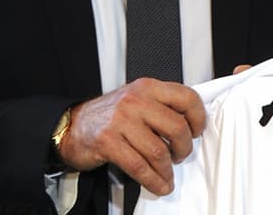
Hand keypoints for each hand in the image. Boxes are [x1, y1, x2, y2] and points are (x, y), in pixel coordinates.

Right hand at [56, 78, 204, 195]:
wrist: (73, 126)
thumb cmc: (109, 115)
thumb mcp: (138, 99)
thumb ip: (162, 106)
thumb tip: (191, 124)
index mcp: (148, 87)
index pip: (186, 97)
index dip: (198, 118)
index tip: (197, 132)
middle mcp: (136, 100)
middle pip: (176, 127)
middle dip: (184, 148)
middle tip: (180, 156)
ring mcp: (121, 120)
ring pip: (159, 151)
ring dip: (167, 170)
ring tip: (167, 174)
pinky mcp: (108, 142)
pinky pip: (139, 166)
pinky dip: (153, 180)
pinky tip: (158, 185)